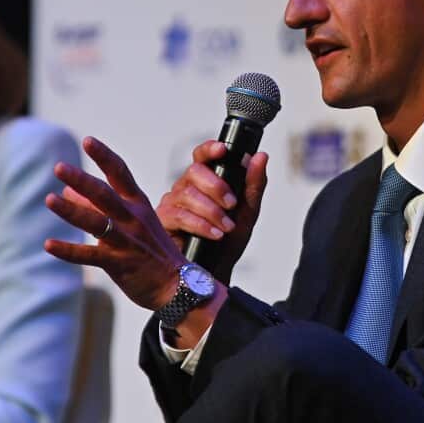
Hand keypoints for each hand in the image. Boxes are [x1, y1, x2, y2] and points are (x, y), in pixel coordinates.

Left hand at [44, 136, 188, 310]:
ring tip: (50, 199)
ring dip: (72, 210)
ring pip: (96, 222)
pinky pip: (90, 255)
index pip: (120, 174)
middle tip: (59, 167)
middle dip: (82, 180)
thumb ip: (98, 206)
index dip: (104, 156)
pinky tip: (48, 245)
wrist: (177, 286)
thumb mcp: (132, 223)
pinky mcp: (120, 264)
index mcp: (138, 204)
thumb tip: (66, 190)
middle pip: (105, 195)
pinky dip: (68, 250)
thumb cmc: (152, 251)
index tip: (88, 140)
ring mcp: (127, 241)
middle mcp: (133, 219)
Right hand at [156, 141, 269, 282]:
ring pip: (187, 193)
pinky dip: (201, 225)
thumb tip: (260, 156)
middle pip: (195, 171)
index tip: (222, 150)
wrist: (216, 273)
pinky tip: (215, 234)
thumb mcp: (247, 212)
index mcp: (205, 181)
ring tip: (226, 227)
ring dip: (212, 210)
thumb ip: (253, 185)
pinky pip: (179, 215)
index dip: (210, 149)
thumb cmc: (228, 242)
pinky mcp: (163, 221)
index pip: (203, 156)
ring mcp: (172, 203)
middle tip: (232, 204)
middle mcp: (185, 187)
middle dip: (217, 186)